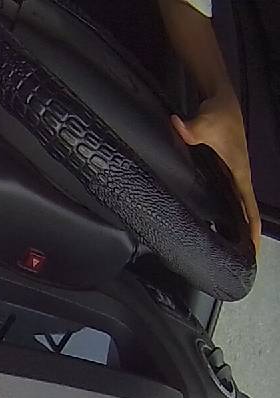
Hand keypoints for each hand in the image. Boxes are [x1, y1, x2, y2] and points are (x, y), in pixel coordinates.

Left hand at [172, 91, 262, 251]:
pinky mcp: (224, 171)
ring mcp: (232, 174)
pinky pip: (228, 197)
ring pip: (238, 206)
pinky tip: (218, 224)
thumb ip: (190, 129)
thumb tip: (178, 127)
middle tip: (243, 262)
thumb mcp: (204, 121)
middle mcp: (239, 176)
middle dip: (248, 236)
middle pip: (246, 212)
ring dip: (238, 226)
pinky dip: (228, 212)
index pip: (249, 206)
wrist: (220, 100)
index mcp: (239, 171)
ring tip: (233, 251)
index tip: (255, 250)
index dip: (253, 229)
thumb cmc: (217, 112)